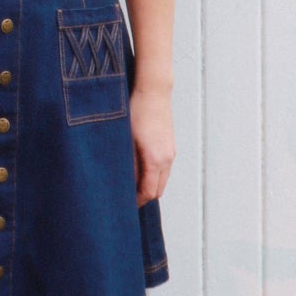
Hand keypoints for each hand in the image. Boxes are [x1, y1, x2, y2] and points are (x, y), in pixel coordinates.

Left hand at [129, 87, 174, 204]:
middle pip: (158, 190)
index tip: (124, 204)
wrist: (154, 90)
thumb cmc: (137, 110)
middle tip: (126, 196)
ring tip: (131, 181)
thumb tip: (124, 183)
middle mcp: (167, 159)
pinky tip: (140, 166)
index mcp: (156, 160)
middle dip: (143, 195)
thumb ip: (127, 164)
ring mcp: (171, 152)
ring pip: (162, 179)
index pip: (149, 193)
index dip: (136, 201)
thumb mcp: (126, 139)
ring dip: (149, 184)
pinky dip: (154, 173)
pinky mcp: (170, 145)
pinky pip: (164, 168)